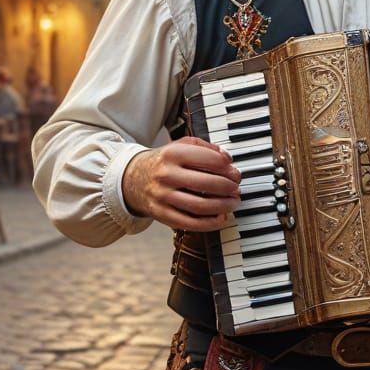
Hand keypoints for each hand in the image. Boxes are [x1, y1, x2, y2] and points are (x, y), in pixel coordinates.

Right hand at [122, 137, 241, 232]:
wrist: (132, 179)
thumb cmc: (164, 162)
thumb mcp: (179, 146)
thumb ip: (204, 147)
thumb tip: (227, 158)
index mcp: (173, 154)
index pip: (209, 160)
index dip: (228, 167)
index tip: (235, 172)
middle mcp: (166, 175)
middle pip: (207, 183)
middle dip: (229, 187)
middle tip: (237, 188)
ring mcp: (163, 196)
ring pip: (200, 206)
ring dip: (223, 206)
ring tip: (234, 203)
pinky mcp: (162, 214)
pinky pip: (190, 223)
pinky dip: (210, 223)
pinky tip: (222, 218)